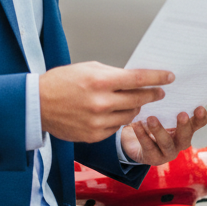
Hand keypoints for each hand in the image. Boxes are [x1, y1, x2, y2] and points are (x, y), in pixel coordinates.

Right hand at [39, 62, 171, 142]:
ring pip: (129, 115)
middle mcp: (101, 103)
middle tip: (159, 92)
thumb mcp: (88, 69)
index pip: (137, 79)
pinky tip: (113, 113)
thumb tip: (135, 79)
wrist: (37, 104)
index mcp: (100, 82)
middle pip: (138, 99)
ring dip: (134, 108)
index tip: (169, 76)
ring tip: (133, 102)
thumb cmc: (62, 82)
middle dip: (152, 94)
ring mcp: (98, 122)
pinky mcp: (94, 136)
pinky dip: (118, 119)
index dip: (156, 77)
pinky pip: (116, 127)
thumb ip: (113, 74)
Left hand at [121, 106, 206, 165]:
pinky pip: (148, 146)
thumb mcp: (161, 111)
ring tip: (151, 118)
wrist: (134, 141)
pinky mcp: (153, 158)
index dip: (201, 117)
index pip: (199, 124)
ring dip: (159, 130)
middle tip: (182, 114)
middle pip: (186, 136)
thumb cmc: (151, 120)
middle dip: (184, 125)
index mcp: (186, 128)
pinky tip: (136, 124)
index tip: (199, 107)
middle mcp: (180, 141)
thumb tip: (165, 78)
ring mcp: (167, 152)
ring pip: (166, 143)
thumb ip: (167, 102)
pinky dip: (142, 135)